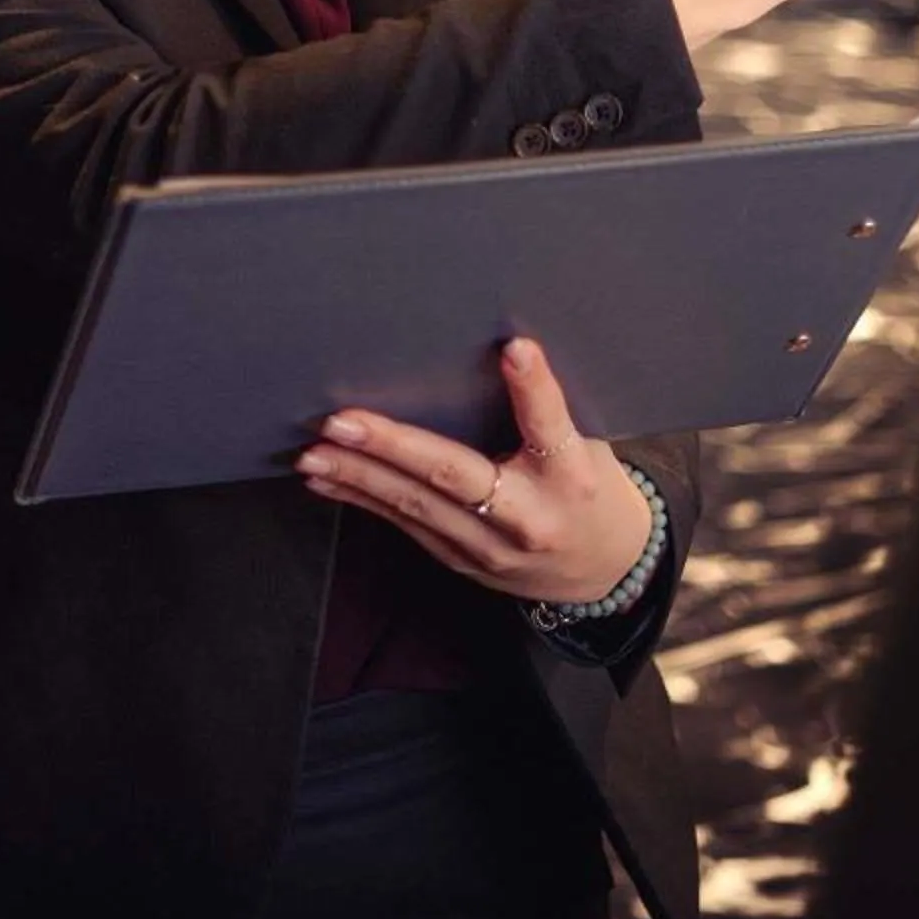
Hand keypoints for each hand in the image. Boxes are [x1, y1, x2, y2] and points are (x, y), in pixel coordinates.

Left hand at [294, 338, 651, 606]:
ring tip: (314, 453)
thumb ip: (544, 410)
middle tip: (342, 421)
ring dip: (359, 478)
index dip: (534, 389)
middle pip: (456, 477)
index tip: (515, 349)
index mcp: (571, 476)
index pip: (551, 427)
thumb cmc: (587, 486)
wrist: (603, 572)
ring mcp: (490, 548)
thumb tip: (500, 346)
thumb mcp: (586, 443)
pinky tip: (326, 480)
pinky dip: (363, 500)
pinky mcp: (462, 561)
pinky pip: (407, 525)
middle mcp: (529, 517)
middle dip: (393, 448)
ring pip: (417, 507)